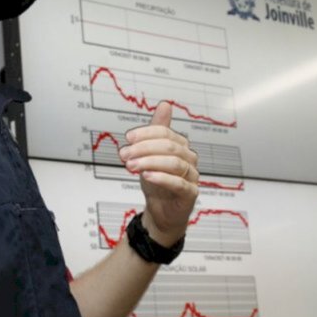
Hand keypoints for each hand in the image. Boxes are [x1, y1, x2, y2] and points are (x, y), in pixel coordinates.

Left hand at [119, 101, 198, 244]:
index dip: (145, 134)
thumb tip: (165, 104)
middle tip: (125, 154)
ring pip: (174, 164)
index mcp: (180, 146)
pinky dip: (162, 178)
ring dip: (149, 162)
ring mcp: (191, 176)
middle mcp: (189, 158)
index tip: (128, 138)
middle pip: (169, 147)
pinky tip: (148, 176)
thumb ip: (157, 131)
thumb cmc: (157, 182)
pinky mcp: (190, 193)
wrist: (162, 211)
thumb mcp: (151, 154)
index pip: (165, 133)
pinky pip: (179, 183)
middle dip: (144, 148)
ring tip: (132, 166)